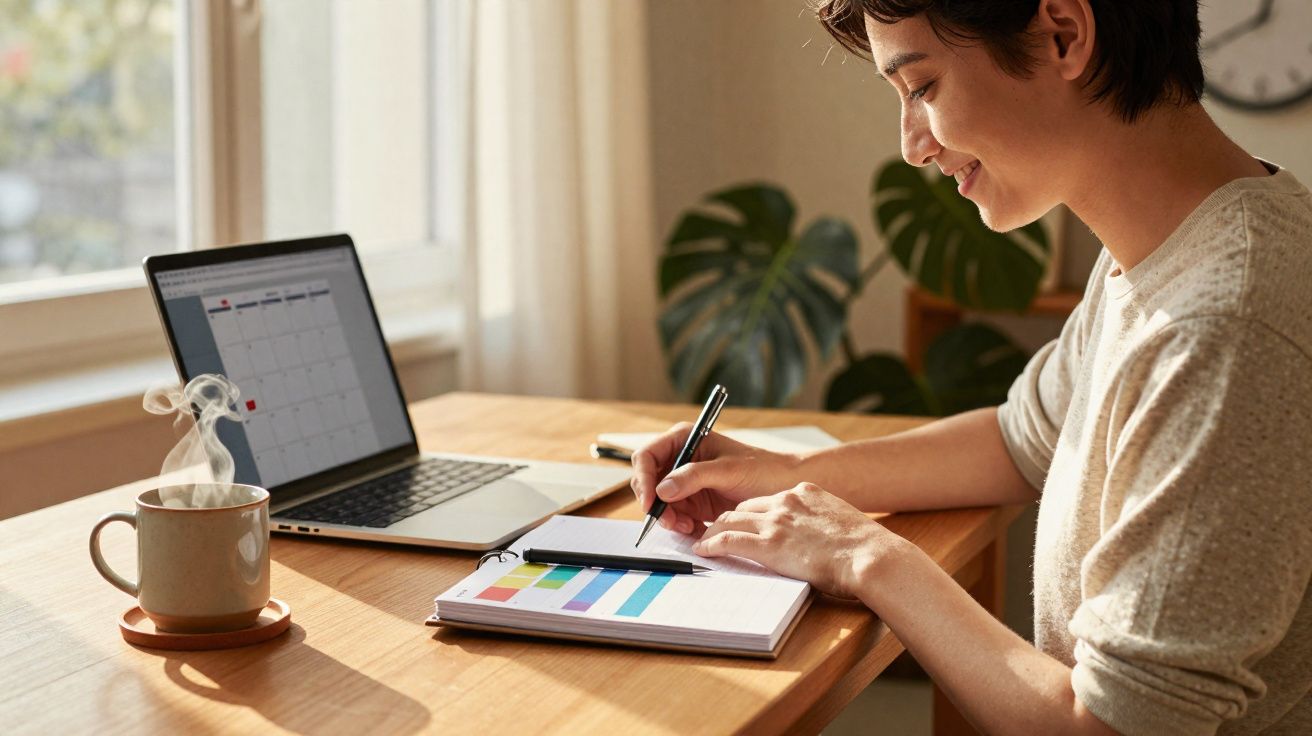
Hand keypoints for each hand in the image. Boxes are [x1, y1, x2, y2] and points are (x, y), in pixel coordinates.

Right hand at [630, 422, 801, 534]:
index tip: (650, 501)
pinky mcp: (694, 502)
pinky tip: (695, 529)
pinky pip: (675, 516)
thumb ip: (693, 476)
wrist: (784, 487)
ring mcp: (686, 483)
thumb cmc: (763, 469)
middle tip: (668, 520)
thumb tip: (661, 489)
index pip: (647, 456)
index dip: (642, 478)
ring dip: (667, 518)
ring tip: (687, 526)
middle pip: (648, 482)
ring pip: (659, 503)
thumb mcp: (728, 470)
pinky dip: (679, 526)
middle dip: (654, 503)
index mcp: (685, 440)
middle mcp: (681, 460)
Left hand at [692, 482, 902, 597]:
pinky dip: (712, 543)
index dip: (751, 512)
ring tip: (703, 541)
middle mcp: (786, 501)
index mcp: (805, 493)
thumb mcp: (841, 523)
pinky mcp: (769, 545)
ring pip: (730, 519)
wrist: (871, 556)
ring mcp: (776, 522)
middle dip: (727, 519)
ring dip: (713, 531)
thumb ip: (822, 524)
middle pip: (743, 506)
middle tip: (714, 531)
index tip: (743, 522)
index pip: (766, 499)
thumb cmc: (865, 548)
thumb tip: (817, 540)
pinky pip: (729, 539)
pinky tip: (703, 550)